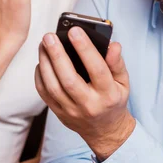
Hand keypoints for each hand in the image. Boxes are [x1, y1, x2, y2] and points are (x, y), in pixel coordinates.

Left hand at [35, 27, 135, 159]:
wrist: (105, 131)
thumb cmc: (113, 101)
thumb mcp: (123, 83)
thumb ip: (117, 63)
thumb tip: (113, 45)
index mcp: (108, 95)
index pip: (97, 69)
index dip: (85, 49)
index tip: (75, 31)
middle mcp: (89, 104)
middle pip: (69, 79)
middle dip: (57, 55)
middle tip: (49, 36)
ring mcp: (72, 111)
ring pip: (53, 87)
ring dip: (45, 63)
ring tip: (43, 45)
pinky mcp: (59, 113)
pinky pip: (44, 94)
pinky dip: (40, 76)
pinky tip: (41, 61)